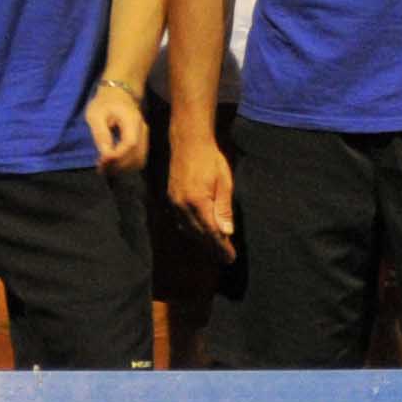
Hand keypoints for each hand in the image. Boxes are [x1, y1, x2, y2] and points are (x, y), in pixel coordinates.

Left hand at [85, 80, 147, 172]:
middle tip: (100, 168)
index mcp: (132, 121)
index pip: (130, 144)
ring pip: (140, 160)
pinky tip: (113, 164)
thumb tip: (105, 154)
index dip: (117, 156)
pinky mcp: (143, 142)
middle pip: (137, 156)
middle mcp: (143, 131)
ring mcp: (145, 137)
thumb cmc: (104, 103)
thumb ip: (100, 133)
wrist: (119, 94)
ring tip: (106, 168)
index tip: (101, 161)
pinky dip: (127, 165)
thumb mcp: (95, 114)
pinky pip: (139, 159)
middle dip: (119, 166)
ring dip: (123, 168)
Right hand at [171, 127, 235, 258]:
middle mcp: (181, 205)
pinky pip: (180, 221)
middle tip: (226, 259)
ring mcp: (173, 202)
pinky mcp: (170, 199)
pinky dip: (191, 231)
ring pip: (188, 230)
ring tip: (216, 251)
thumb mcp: (224, 183)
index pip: (211, 232)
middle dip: (213, 248)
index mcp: (197, 201)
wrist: (188, 142)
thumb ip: (224, 209)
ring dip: (202, 241)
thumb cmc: (211, 160)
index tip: (230, 258)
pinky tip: (200, 235)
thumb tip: (226, 233)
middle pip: (199, 234)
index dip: (221, 247)